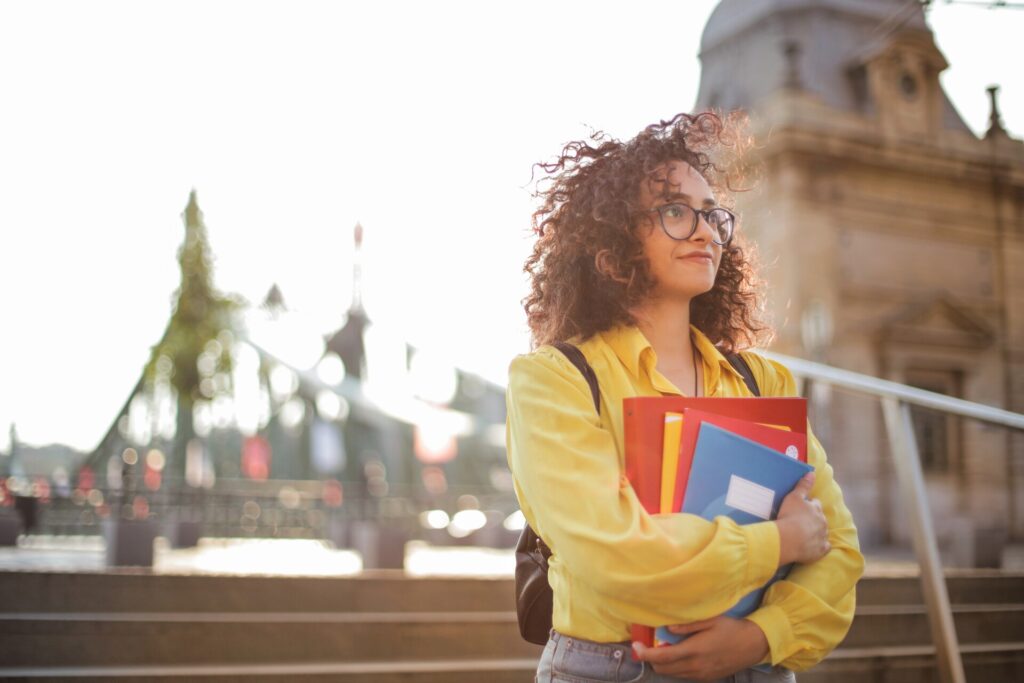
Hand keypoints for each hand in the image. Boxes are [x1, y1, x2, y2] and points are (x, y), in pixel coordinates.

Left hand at [632, 616, 769, 680]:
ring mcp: (701, 675)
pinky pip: (683, 676)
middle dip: (651, 658)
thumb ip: (687, 625)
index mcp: (694, 650)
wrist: (753, 645)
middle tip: (649, 644)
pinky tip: (679, 655)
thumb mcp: (710, 620)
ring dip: (663, 663)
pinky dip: (674, 668)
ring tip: (664, 648)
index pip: (662, 657)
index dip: (645, 654)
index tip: (635, 647)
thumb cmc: (731, 629)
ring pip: (672, 674)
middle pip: (663, 669)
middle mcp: (695, 666)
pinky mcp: (706, 678)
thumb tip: (667, 628)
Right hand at [776, 472, 828, 565]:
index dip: (808, 505)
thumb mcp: (794, 497)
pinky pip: (824, 548)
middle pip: (820, 518)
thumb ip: (803, 485)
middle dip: (814, 519)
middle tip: (801, 521)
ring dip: (816, 532)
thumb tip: (812, 473)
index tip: (801, 508)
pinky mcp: (820, 550)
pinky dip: (820, 546)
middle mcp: (822, 522)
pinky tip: (812, 546)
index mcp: (816, 508)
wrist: (788, 539)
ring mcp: (822, 536)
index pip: (815, 503)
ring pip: (822, 532)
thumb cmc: (789, 516)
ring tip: (804, 534)